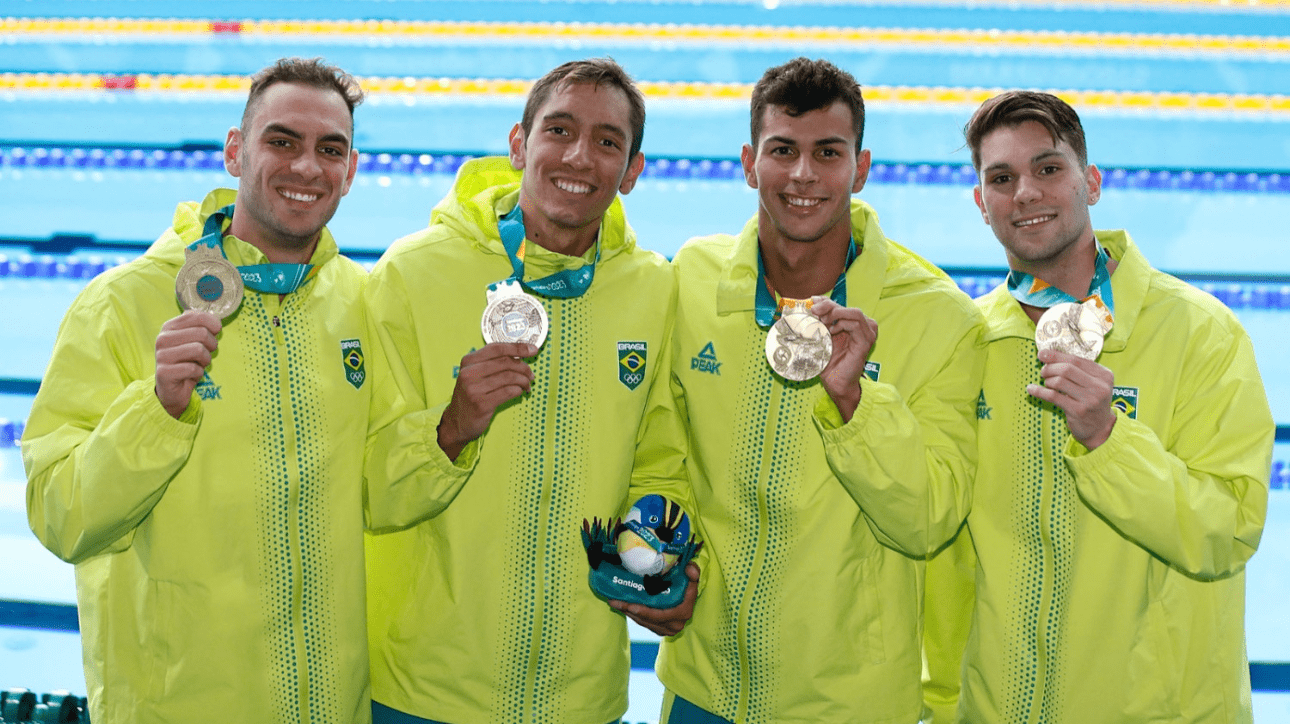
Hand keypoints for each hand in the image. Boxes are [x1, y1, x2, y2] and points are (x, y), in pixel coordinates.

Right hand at [155, 310, 221, 418]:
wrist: (173, 389)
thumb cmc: (186, 362)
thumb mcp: (194, 341)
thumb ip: (202, 327)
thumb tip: (216, 318)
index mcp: (169, 327)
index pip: (197, 316)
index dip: (213, 323)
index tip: (216, 331)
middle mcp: (163, 339)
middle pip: (201, 333)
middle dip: (211, 345)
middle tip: (206, 354)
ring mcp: (161, 355)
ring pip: (199, 350)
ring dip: (205, 360)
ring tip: (199, 364)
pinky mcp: (164, 372)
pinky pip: (194, 369)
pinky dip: (198, 373)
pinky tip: (191, 375)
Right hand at [438, 342, 537, 459]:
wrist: (457, 421)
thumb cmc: (471, 396)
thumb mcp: (475, 375)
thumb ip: (493, 363)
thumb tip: (520, 355)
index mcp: (468, 361)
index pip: (497, 348)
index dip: (518, 347)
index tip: (532, 349)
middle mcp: (469, 373)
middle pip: (505, 362)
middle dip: (524, 368)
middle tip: (531, 374)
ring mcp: (474, 389)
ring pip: (509, 377)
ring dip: (523, 381)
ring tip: (527, 385)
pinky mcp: (481, 404)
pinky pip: (508, 392)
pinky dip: (518, 391)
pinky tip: (519, 392)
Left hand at [609, 562, 699, 636]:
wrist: (689, 599)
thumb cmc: (689, 586)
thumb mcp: (693, 578)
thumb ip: (693, 573)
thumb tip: (689, 568)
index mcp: (682, 612)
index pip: (661, 614)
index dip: (645, 612)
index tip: (631, 606)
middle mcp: (674, 625)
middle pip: (648, 619)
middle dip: (630, 610)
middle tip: (615, 601)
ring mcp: (666, 629)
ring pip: (643, 621)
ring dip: (628, 612)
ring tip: (614, 602)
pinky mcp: (659, 629)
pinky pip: (643, 622)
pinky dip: (632, 614)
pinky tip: (622, 606)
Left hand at [810, 297, 878, 422]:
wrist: (835, 383)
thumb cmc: (828, 363)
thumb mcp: (820, 338)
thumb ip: (818, 323)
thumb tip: (807, 306)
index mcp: (851, 324)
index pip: (839, 306)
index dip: (825, 301)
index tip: (811, 301)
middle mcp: (862, 327)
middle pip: (846, 306)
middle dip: (828, 306)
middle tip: (814, 311)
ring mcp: (867, 333)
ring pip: (853, 312)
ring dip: (835, 314)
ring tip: (822, 322)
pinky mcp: (866, 341)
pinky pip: (856, 323)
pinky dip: (842, 323)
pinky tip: (831, 331)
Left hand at [1027, 348, 1115, 448]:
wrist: (1100, 427)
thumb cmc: (1092, 400)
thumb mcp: (1093, 383)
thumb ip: (1078, 370)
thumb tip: (1049, 355)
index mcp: (1104, 375)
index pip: (1077, 360)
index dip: (1056, 355)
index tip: (1042, 353)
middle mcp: (1099, 386)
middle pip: (1066, 369)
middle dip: (1049, 368)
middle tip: (1043, 371)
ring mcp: (1089, 399)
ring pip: (1059, 382)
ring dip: (1047, 380)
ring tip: (1046, 383)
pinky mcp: (1078, 411)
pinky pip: (1053, 396)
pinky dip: (1039, 391)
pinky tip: (1031, 389)